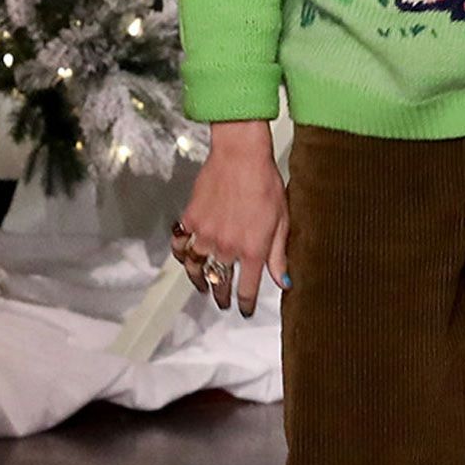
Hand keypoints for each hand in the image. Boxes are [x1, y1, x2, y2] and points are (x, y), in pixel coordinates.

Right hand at [171, 121, 288, 316]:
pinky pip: (181, 244)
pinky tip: (186, 258)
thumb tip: (284, 282)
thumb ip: (279, 254)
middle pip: (220, 283)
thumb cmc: (266, 182)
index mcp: (253, 249)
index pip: (247, 289)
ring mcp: (206, 234)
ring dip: (199, 281)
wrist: (241, 154)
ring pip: (196, 268)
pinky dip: (182, 254)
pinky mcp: (191, 219)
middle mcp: (227, 246)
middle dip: (222, 296)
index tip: (245, 309)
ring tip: (203, 286)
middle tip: (222, 300)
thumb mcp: (282, 220)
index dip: (246, 304)